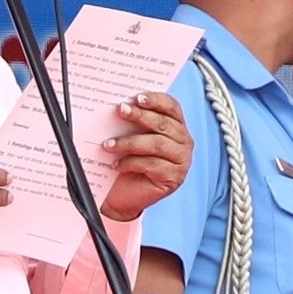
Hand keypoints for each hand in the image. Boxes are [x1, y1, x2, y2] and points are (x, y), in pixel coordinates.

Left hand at [100, 93, 192, 221]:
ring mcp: (181, 162)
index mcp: (176, 127)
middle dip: (141, 116)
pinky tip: (116, 165)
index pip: (172, 107)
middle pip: (164, 124)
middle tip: (120, 110)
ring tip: (108, 144)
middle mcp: (184, 143)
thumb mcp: (130, 136)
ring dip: (130, 142)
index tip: (137, 97)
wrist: (121, 195)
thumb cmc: (126, 161)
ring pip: (157, 144)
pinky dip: (131, 163)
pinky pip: (152, 165)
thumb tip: (120, 104)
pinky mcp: (173, 178)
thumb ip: (131, 121)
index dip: (156, 100)